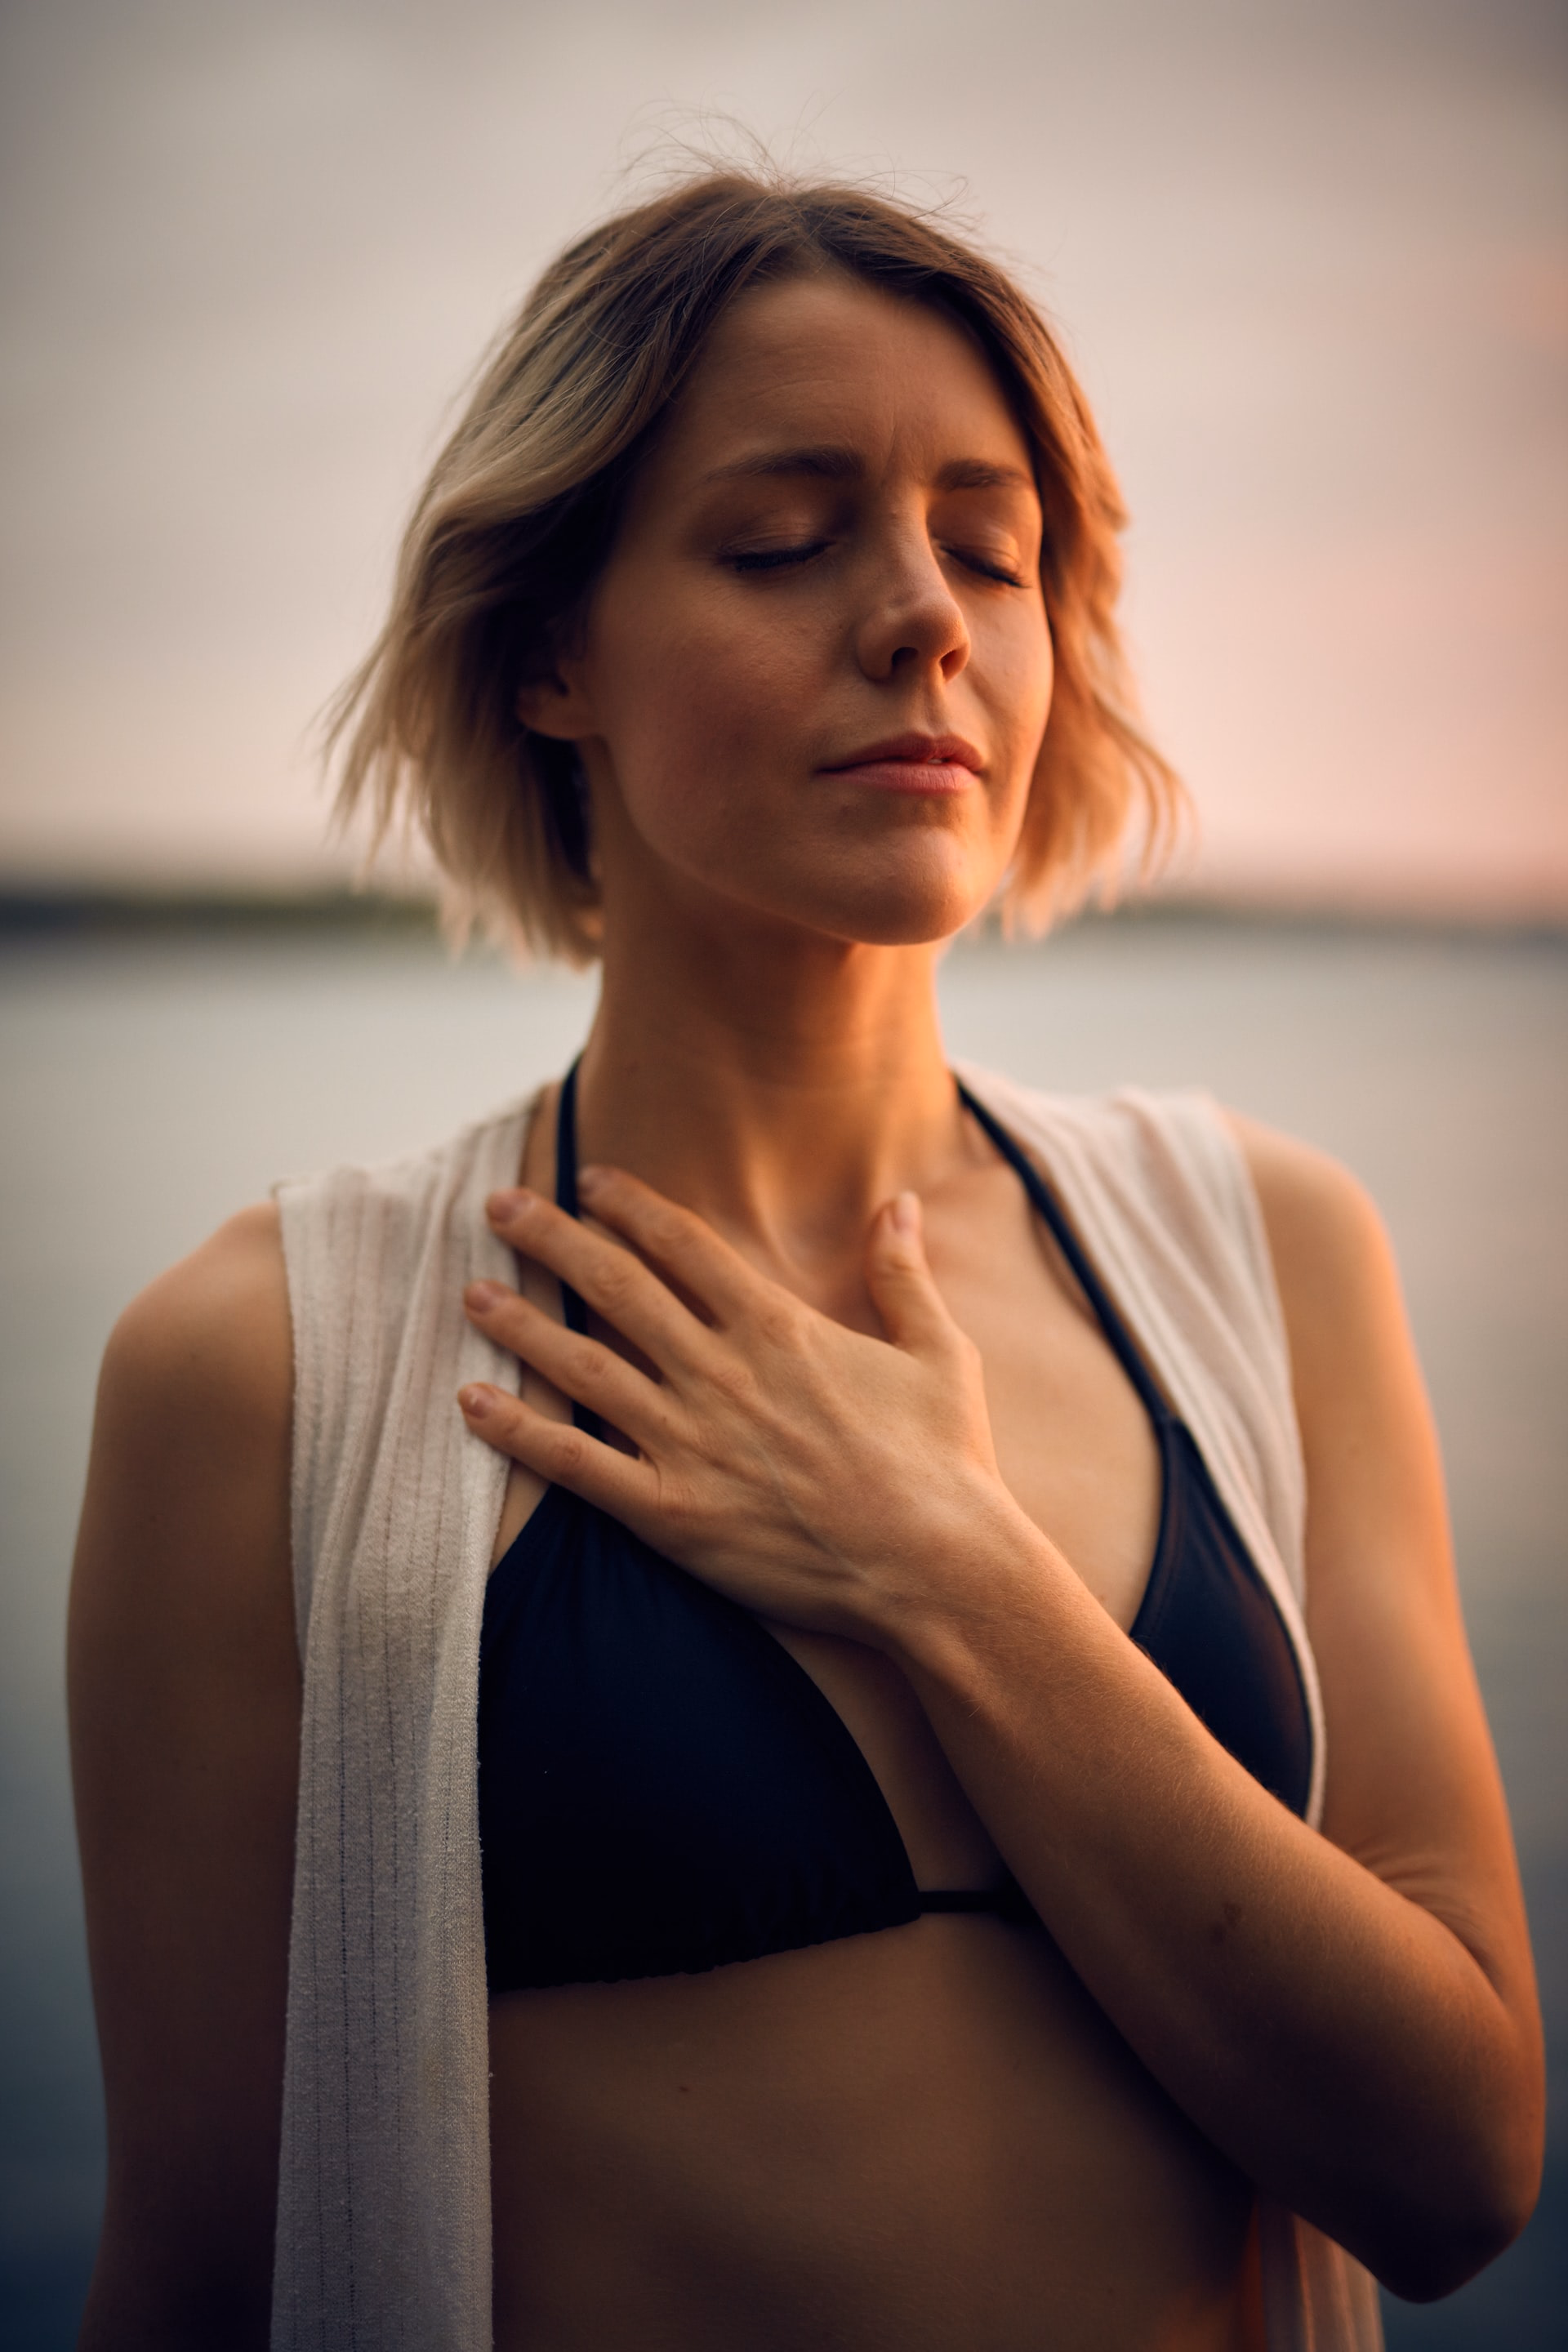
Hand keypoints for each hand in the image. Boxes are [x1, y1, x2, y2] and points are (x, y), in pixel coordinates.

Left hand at [458, 1167, 1027, 1640]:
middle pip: (615, 1285)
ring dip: (520, 1324)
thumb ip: (903, 1272)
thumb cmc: (946, 1462)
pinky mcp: (671, 1513)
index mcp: (777, 1328)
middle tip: (499, 1206)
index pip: (683, 1244)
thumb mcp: (939, 1351)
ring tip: (471, 1292)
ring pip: (583, 1366)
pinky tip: (470, 1402)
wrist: (937, 1567)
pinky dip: (517, 1431)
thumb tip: (901, 1201)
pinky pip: (575, 1464)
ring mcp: (690, 1442)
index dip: (628, 1205)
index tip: (588, 1180)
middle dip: (552, 1238)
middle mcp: (720, 1373)